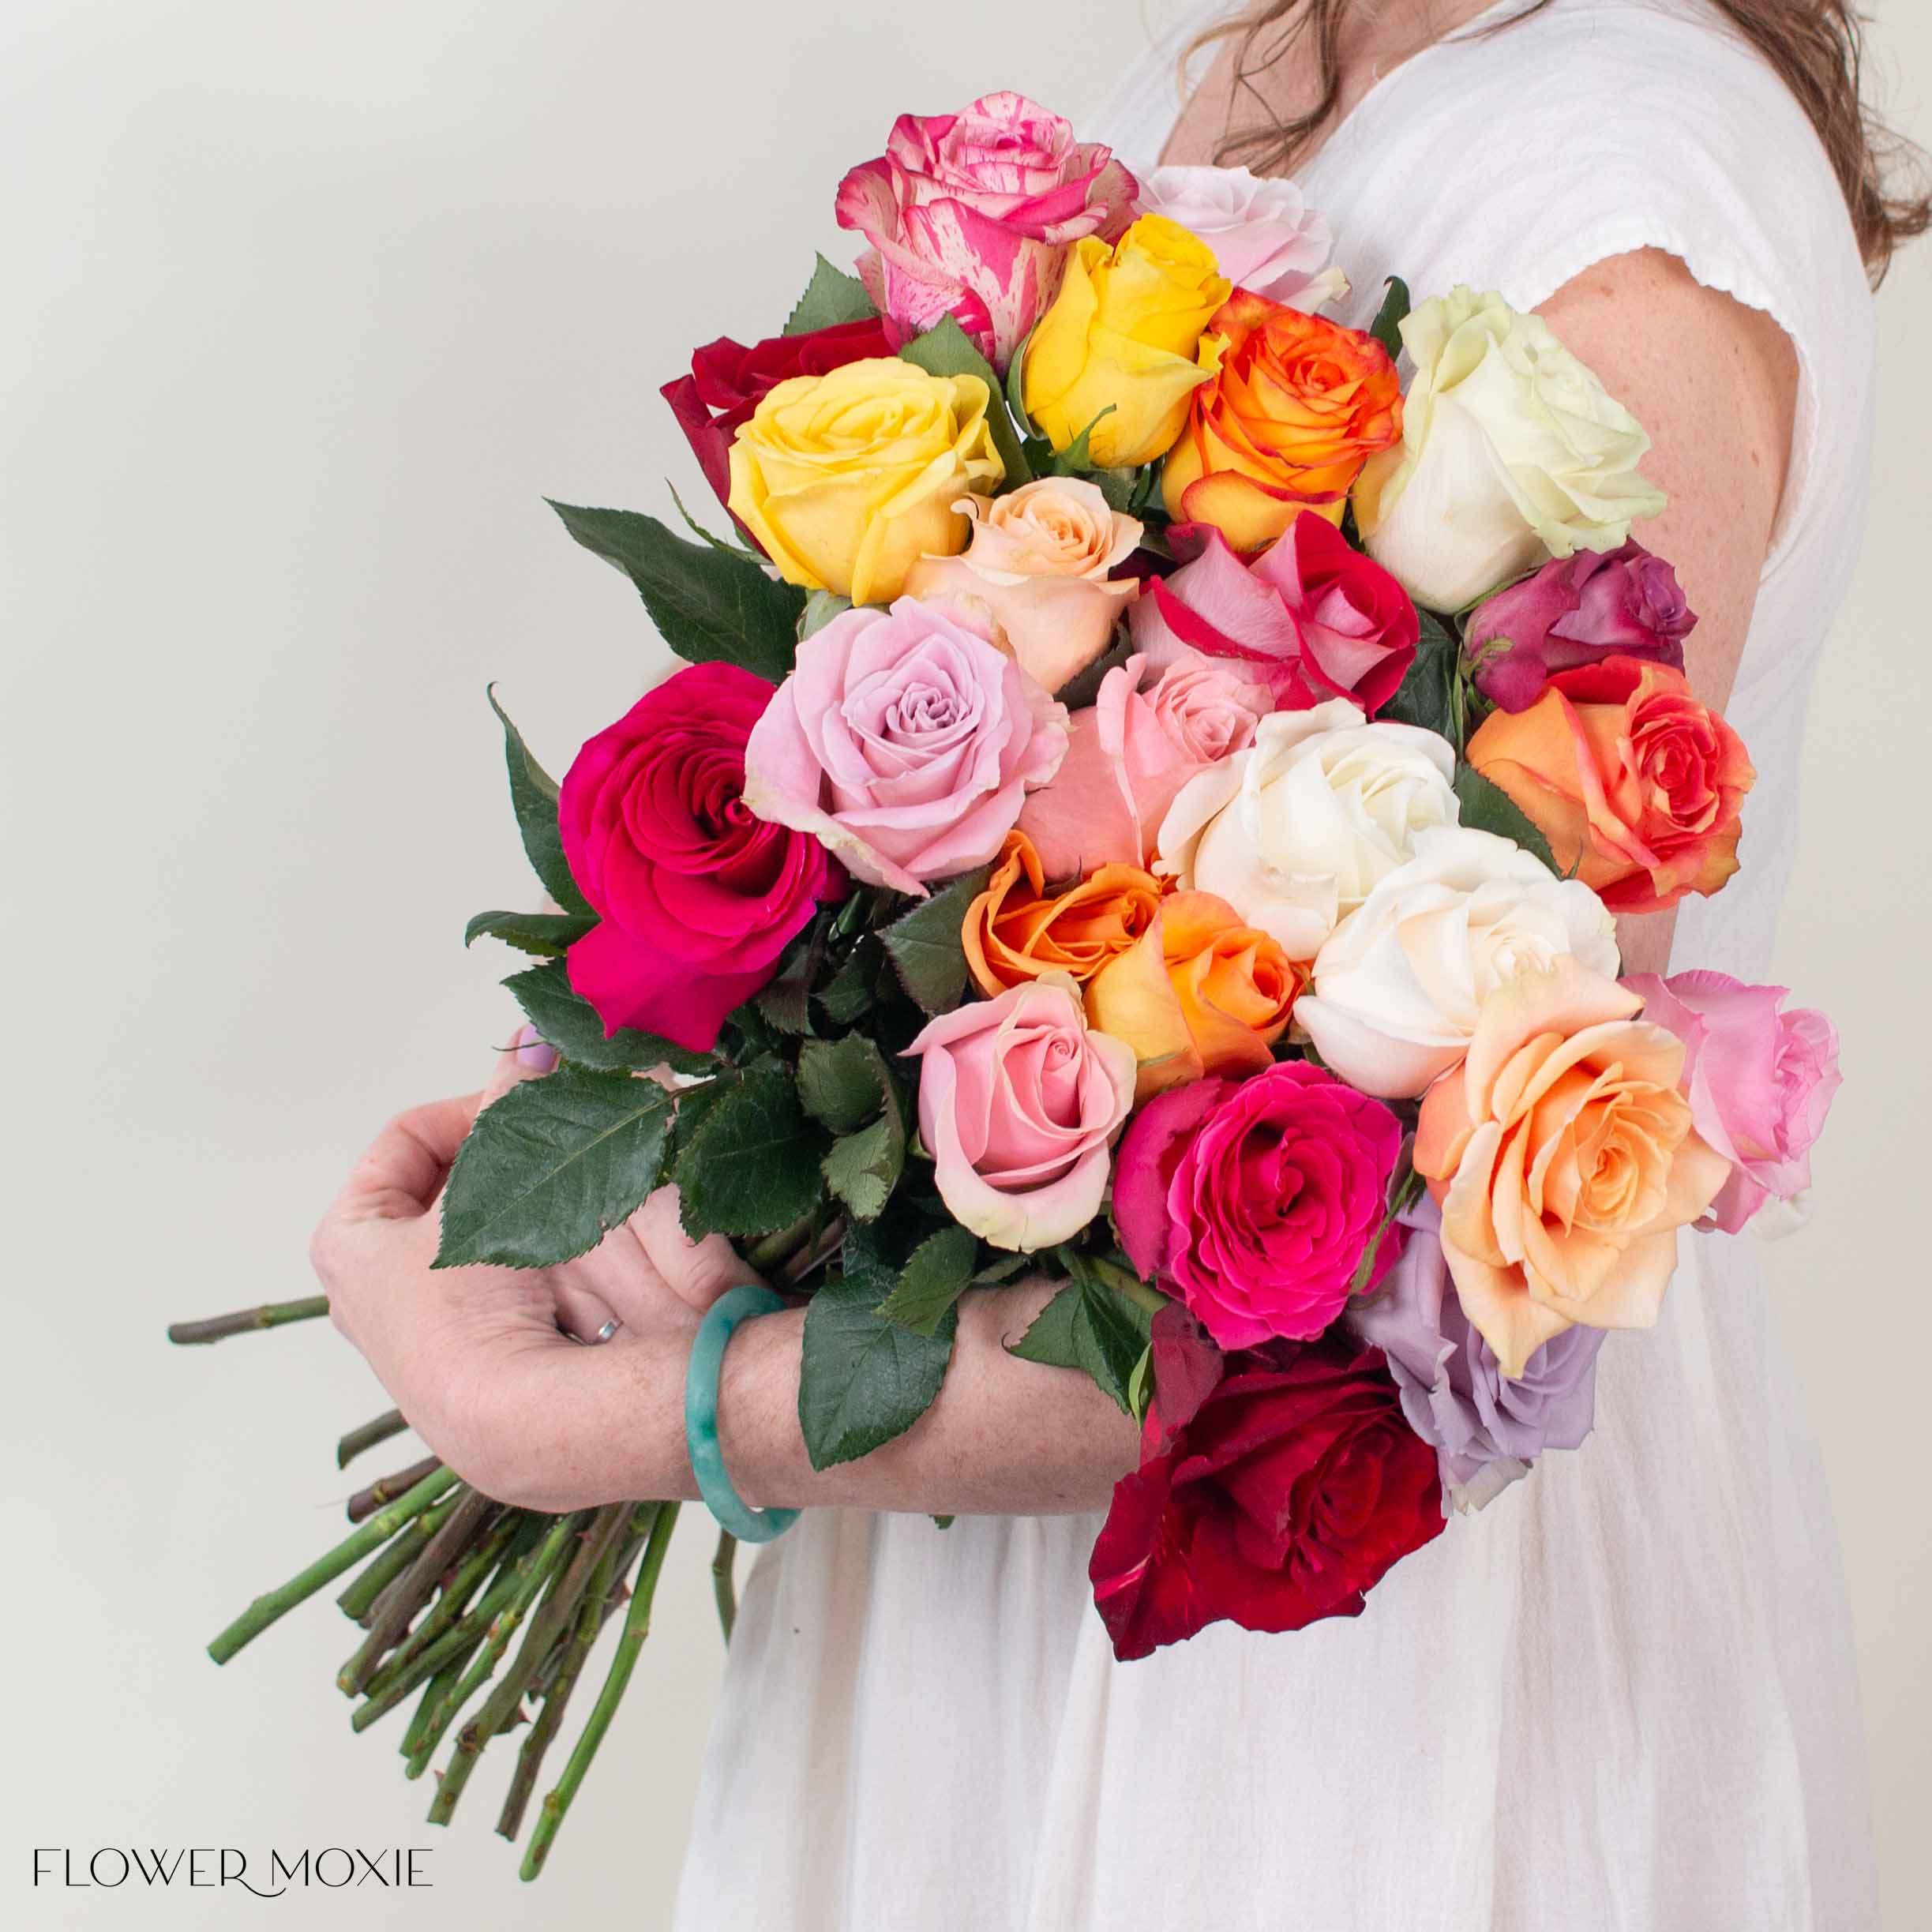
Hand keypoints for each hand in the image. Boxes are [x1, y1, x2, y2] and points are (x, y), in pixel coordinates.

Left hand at [310, 1033, 765, 1510]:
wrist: (522, 1421)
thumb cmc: (478, 1304)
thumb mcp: (495, 1183)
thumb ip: (515, 1104)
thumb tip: (535, 1035)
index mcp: (347, 1239)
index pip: (406, 1138)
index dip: (473, 1111)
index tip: (527, 1107)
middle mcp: (374, 1288)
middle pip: (449, 1185)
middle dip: (508, 1158)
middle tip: (558, 1144)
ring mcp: (427, 1330)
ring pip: (490, 1229)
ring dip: (537, 1201)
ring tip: (581, 1186)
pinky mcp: (482, 1360)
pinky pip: (520, 1280)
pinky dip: (555, 1252)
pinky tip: (591, 1246)